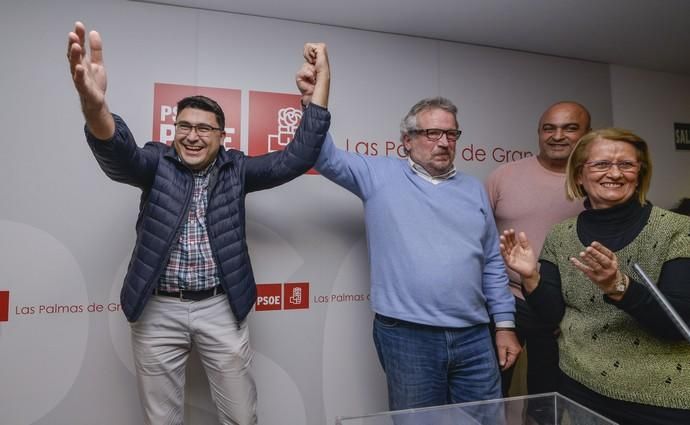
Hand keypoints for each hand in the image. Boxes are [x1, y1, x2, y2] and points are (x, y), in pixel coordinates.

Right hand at [67, 21, 112, 138]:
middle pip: (74, 55)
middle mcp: (78, 69)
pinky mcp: (84, 89)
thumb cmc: (94, 82)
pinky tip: (79, 67)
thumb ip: (96, 49)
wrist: (96, 102)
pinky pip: (80, 81)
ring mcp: (80, 79)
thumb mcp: (98, 63)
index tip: (79, 25)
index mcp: (82, 62)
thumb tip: (94, 32)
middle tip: (73, 34)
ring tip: (76, 46)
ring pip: (75, 66)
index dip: (79, 36)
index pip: (79, 47)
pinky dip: (79, 74)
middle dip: (74, 44)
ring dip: (74, 56)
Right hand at [297, 43, 329, 107]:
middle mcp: (317, 66)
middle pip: (308, 52)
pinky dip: (302, 78)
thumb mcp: (324, 72)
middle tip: (314, 72)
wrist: (313, 102)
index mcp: (324, 63)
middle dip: (310, 62)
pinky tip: (307, 83)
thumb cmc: (321, 92)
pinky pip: (299, 72)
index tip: (315, 61)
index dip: (314, 51)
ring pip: (303, 64)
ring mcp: (308, 71)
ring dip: (307, 73)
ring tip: (312, 80)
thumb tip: (318, 47)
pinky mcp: (301, 77)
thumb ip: (322, 58)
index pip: (319, 47)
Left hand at [495, 330, 521, 370]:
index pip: (510, 363)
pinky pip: (510, 353)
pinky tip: (502, 356)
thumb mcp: (500, 347)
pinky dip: (506, 355)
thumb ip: (502, 356)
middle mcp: (518, 351)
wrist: (504, 326)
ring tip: (499, 362)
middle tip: (498, 367)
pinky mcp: (514, 346)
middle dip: (505, 363)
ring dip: (505, 359)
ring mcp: (517, 349)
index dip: (504, 367)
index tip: (499, 370)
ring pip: (511, 357)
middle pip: (511, 361)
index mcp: (515, 352)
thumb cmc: (502, 336)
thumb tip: (502, 365)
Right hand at [499, 229, 538, 291]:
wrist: (531, 271)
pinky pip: (505, 255)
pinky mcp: (508, 261)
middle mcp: (512, 250)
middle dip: (506, 237)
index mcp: (516, 246)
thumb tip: (521, 232)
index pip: (513, 239)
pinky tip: (501, 246)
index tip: (511, 230)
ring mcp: (509, 255)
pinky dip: (502, 251)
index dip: (511, 235)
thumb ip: (524, 241)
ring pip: (505, 248)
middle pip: (508, 242)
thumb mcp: (528, 249)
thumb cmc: (529, 260)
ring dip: (503, 242)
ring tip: (502, 237)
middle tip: (505, 232)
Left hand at [569, 241, 621, 295]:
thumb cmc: (608, 269)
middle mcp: (610, 268)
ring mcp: (603, 274)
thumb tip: (590, 247)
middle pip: (603, 260)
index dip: (600, 248)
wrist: (613, 284)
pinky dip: (579, 265)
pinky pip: (587, 271)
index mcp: (613, 261)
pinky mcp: (596, 278)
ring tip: (582, 253)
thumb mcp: (609, 261)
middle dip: (596, 254)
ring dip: (588, 259)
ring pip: (596, 266)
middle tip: (588, 248)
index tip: (593, 243)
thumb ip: (601, 254)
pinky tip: (574, 260)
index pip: (608, 253)